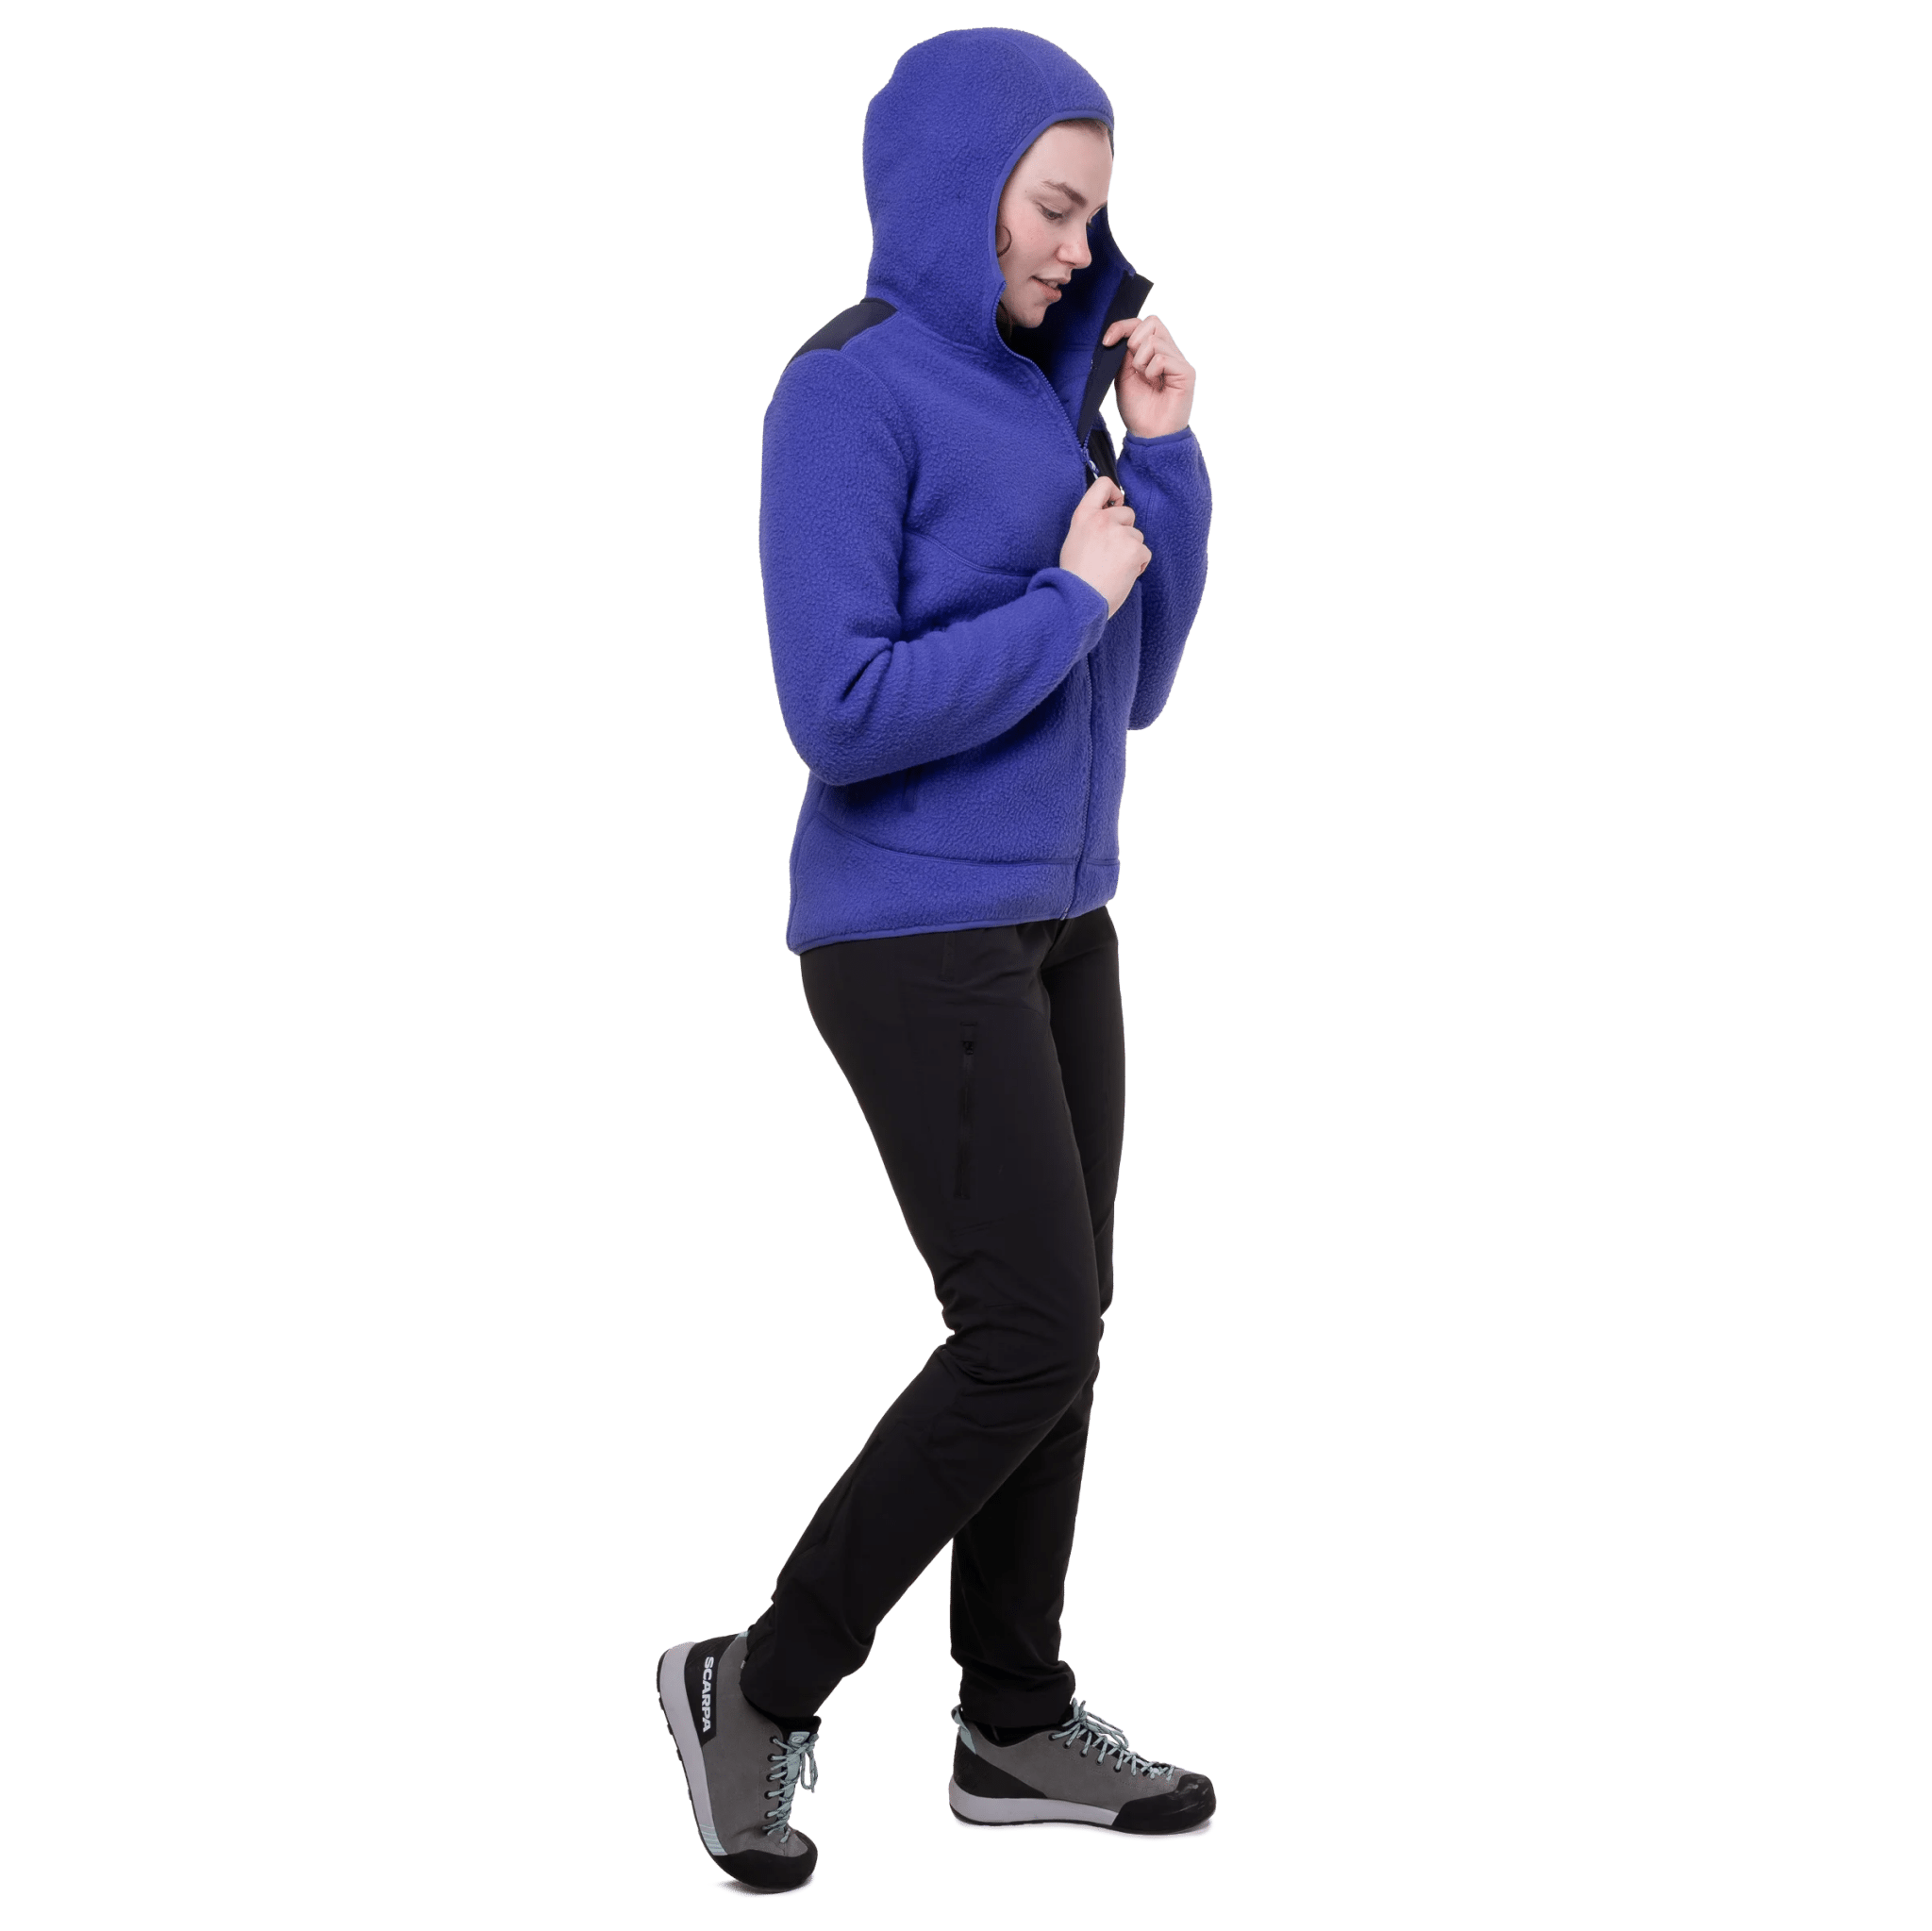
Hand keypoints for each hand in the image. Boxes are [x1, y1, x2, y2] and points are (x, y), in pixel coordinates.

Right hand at [1059, 471, 1150, 618]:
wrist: (1078, 600)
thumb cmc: (1074, 577)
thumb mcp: (1074, 539)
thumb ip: (1091, 524)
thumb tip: (1110, 515)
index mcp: (1083, 515)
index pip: (1103, 485)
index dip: (1115, 492)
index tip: (1116, 502)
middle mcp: (1102, 519)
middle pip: (1128, 513)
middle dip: (1125, 531)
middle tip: (1110, 552)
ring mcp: (1120, 534)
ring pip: (1137, 536)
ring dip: (1131, 551)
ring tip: (1113, 568)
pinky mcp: (1134, 550)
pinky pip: (1145, 553)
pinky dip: (1138, 565)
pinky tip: (1122, 575)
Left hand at [1102, 313, 1195, 439]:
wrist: (1149, 436)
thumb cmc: (1138, 410)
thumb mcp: (1123, 376)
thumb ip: (1124, 353)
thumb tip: (1122, 334)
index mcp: (1154, 351)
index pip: (1142, 323)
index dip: (1123, 326)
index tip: (1107, 341)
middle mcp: (1169, 352)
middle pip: (1152, 322)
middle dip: (1133, 344)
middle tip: (1135, 369)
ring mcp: (1179, 361)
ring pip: (1153, 341)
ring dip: (1140, 363)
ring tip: (1146, 381)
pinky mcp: (1186, 372)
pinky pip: (1162, 358)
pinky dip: (1151, 371)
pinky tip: (1155, 385)